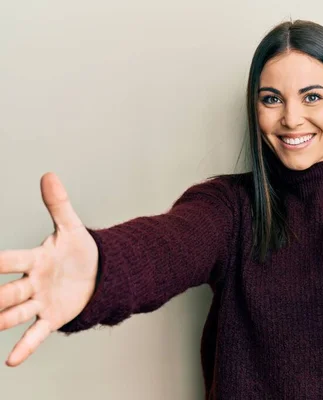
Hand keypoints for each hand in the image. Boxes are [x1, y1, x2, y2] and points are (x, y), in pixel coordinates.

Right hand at [0, 173, 98, 365]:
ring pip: (15, 312)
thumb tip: (49, 175)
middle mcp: (32, 283)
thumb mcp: (71, 229)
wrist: (98, 273)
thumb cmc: (79, 251)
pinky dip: (25, 346)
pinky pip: (36, 333)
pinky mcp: (53, 317)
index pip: (11, 261)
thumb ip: (59, 205)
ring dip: (2, 320)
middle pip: (8, 291)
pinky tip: (12, 361)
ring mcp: (40, 302)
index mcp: (35, 260)